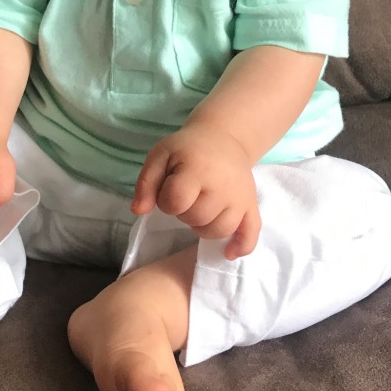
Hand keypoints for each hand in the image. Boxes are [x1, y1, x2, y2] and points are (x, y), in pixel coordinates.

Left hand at [131, 123, 260, 259]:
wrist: (223, 138)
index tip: (168, 189)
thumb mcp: (160, 155)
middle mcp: (223, 185)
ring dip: (204, 226)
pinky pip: (250, 233)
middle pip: (197, 218)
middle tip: (187, 195)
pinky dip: (240, 246)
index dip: (166, 200)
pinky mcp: (251, 205)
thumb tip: (138, 211)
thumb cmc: (187, 149)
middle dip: (184, 212)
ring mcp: (240, 197)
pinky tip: (228, 252)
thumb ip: (145, 183)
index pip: (176, 201)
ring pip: (219, 231)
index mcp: (198, 169)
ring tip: (200, 207)